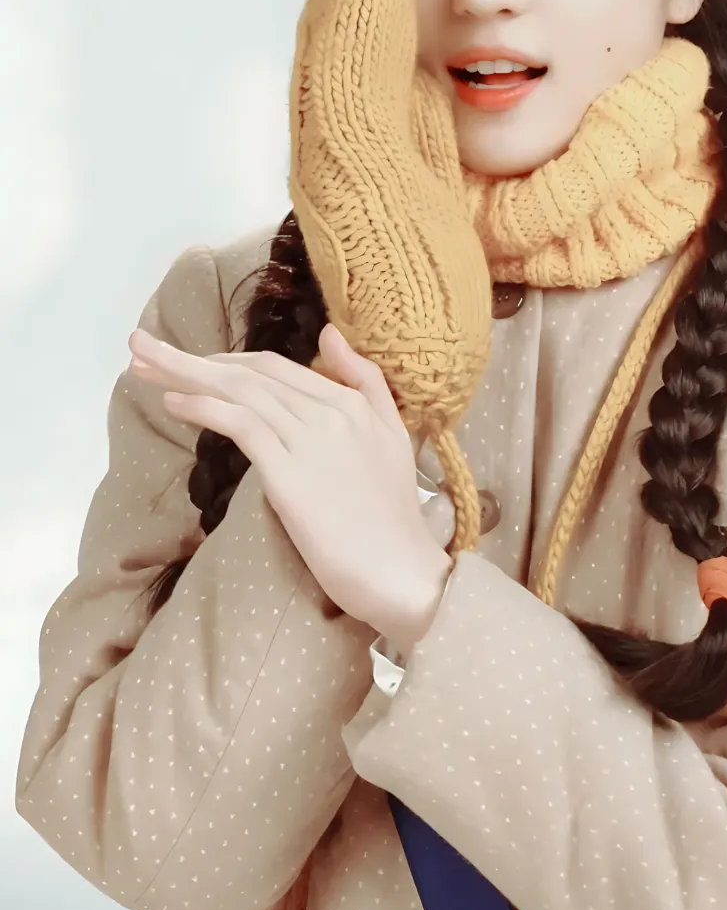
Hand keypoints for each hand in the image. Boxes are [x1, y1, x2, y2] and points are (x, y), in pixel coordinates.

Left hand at [128, 318, 452, 655]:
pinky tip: (173, 402)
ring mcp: (312, 441)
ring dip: (183, 374)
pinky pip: (241, 426)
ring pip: (240, 392)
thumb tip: (330, 335)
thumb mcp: (393, 436)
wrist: (403, 573)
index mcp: (353, 403)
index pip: (276, 367)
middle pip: (250, 372)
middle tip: (141, 350)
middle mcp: (332, 412)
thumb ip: (366, 382)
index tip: (185, 360)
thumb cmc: (392, 519)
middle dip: (190, 358)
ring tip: (140, 366)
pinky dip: (204, 407)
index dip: (224, 359)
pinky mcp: (292, 475)